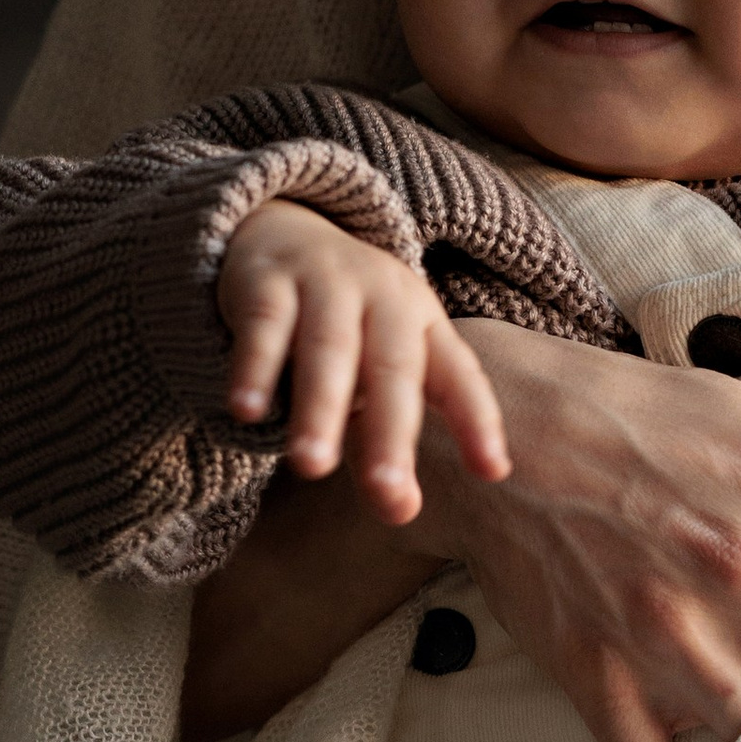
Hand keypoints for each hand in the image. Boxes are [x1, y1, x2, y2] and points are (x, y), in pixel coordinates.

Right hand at [218, 201, 508, 519]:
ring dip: (321, 408)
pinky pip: (264, 325)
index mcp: (422, 323)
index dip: (477, 420)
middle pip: (393, 368)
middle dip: (391, 433)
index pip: (458, 374)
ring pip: (329, 349)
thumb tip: (400, 512)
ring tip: (312, 466)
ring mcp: (326, 283)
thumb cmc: (343, 323)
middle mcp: (383, 299)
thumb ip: (382, 441)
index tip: (493, 472)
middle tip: (388, 491)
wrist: (280, 229)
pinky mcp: (267, 280)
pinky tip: (247, 411)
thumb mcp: (371, 373)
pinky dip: (255, 368)